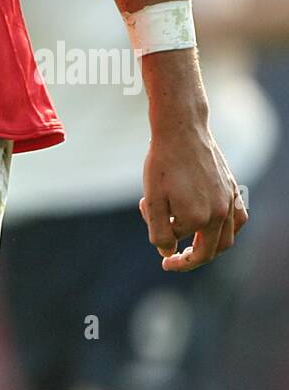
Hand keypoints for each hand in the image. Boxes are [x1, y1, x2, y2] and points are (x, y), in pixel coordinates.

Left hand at [140, 121, 247, 271]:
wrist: (181, 128)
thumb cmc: (162, 162)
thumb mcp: (152, 198)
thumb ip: (159, 231)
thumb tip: (168, 252)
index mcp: (199, 218)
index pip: (180, 243)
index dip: (165, 245)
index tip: (161, 257)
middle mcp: (220, 213)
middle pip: (209, 250)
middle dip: (191, 259)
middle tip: (174, 260)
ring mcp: (230, 200)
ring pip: (227, 239)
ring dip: (211, 248)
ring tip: (193, 247)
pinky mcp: (233, 188)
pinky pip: (238, 220)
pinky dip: (228, 230)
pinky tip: (214, 229)